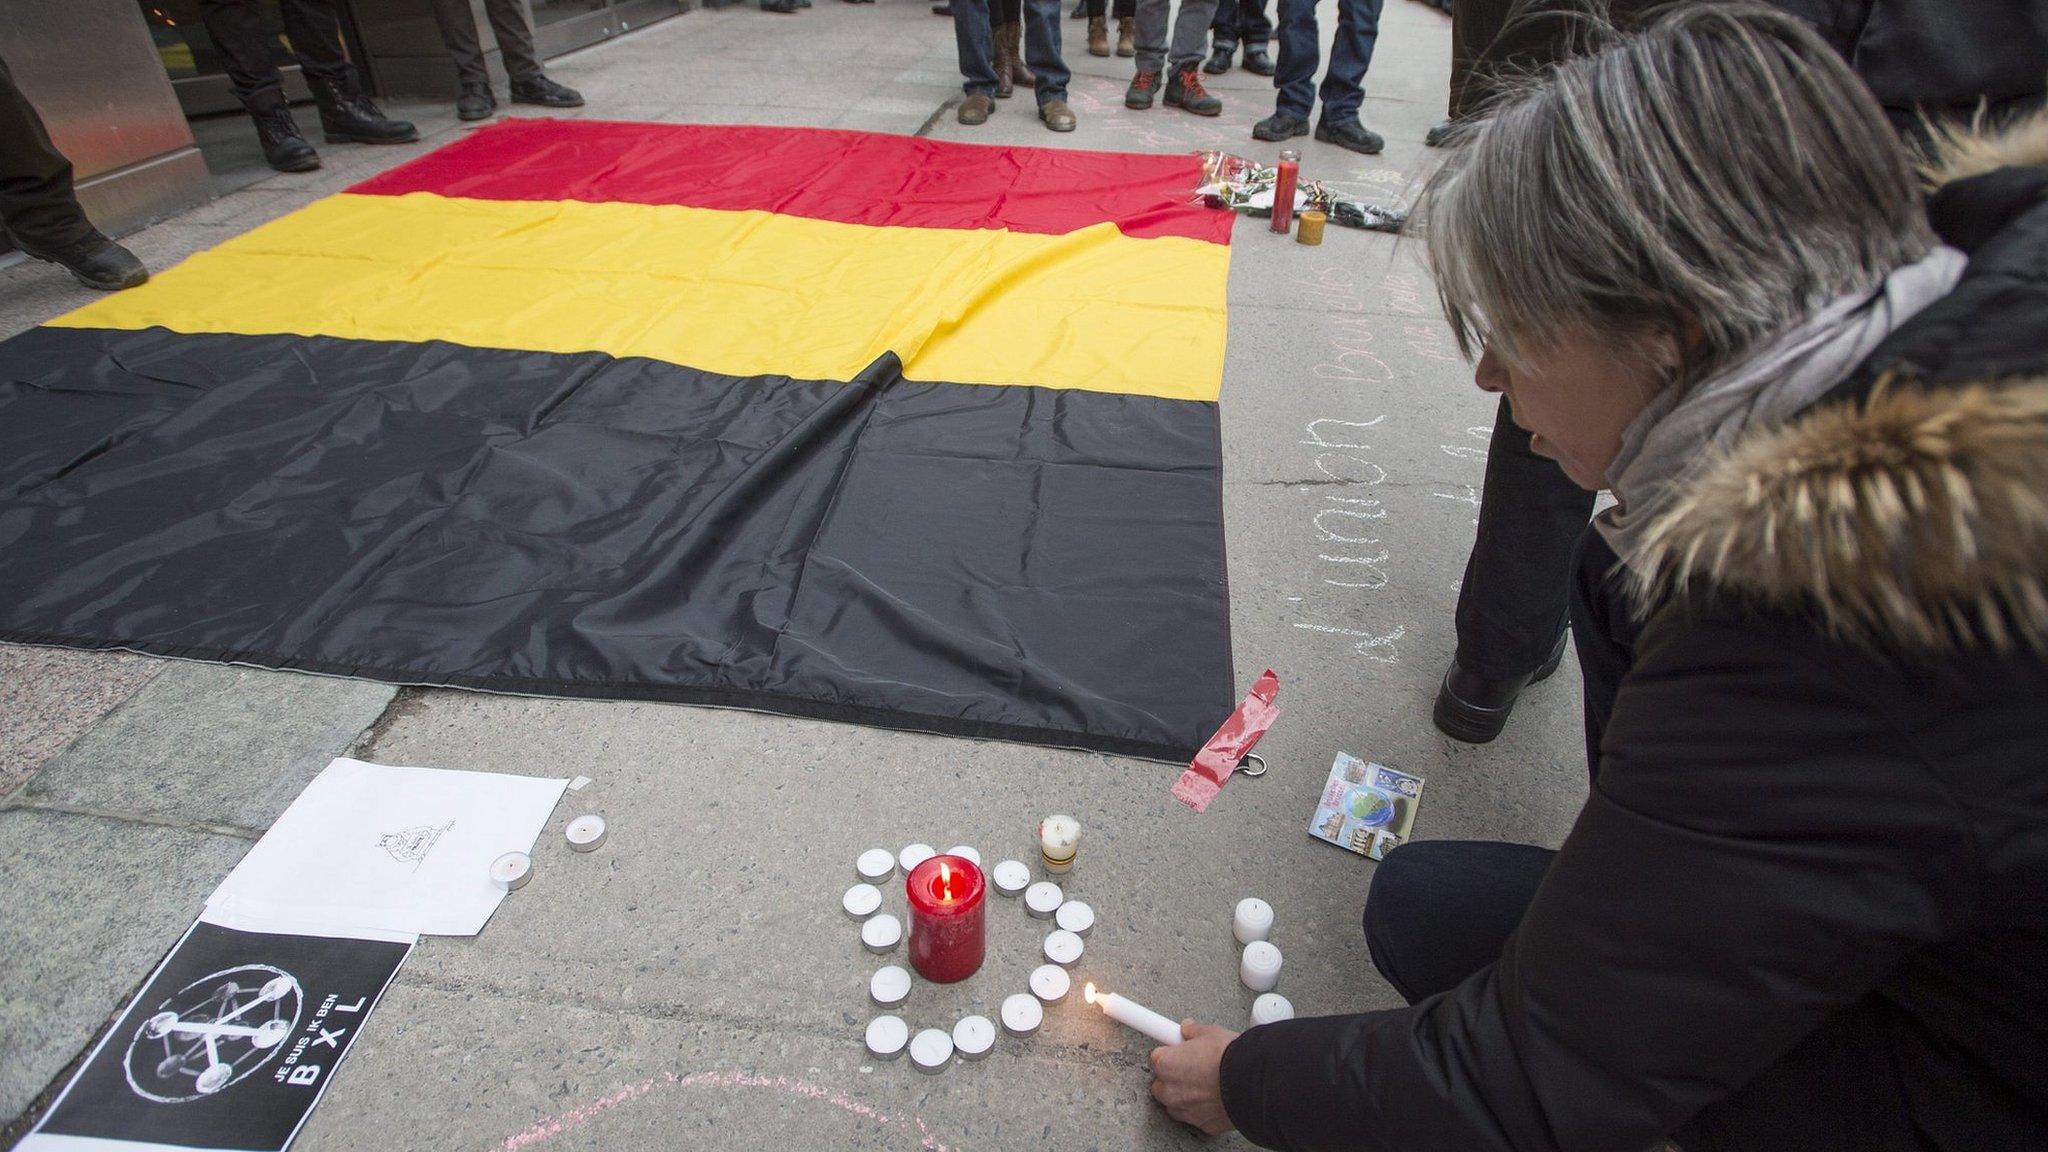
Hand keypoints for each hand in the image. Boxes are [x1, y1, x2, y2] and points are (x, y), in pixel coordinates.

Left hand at [1149, 1020, 1238, 1134]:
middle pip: (1162, 1084)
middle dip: (1174, 1077)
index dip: (1171, 1054)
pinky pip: (1196, 1117)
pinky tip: (1217, 1098)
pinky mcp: (1201, 1125)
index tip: (1178, 1052)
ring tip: (1207, 1084)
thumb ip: (1194, 1031)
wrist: (1251, 1083)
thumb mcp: (1211, 1033)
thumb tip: (1189, 1029)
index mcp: (1166, 1064)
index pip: (1157, 1058)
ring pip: (1176, 1104)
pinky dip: (1202, 1110)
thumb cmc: (1229, 1058)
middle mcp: (1169, 1091)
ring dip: (1185, 1096)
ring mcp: (1184, 1111)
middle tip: (1194, 1069)